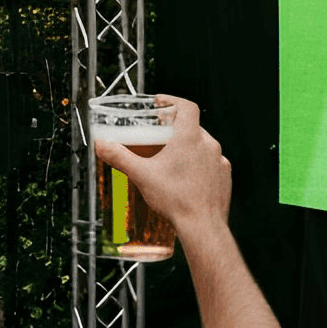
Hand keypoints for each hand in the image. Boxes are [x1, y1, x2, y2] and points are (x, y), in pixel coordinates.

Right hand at [92, 96, 230, 234]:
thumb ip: (119, 157)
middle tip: (160, 136)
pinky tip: (186, 178)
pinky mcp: (224, 176)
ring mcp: (219, 161)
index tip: (162, 103)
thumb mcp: (141, 175)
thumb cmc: (176, 200)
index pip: (186, 106)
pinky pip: (211, 163)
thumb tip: (102, 145)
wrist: (202, 226)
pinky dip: (199, 165)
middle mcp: (208, 145)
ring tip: (171, 161)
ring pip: (202, 146)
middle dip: (175, 129)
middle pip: (192, 127)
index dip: (173, 101)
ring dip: (188, 148)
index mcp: (189, 138)